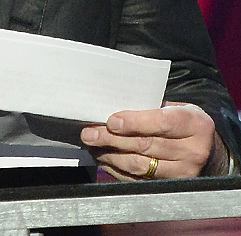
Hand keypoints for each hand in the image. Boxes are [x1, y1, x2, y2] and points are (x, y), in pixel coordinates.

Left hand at [80, 102, 224, 178]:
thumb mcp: (173, 107)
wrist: (204, 147)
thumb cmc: (181, 121)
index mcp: (195, 125)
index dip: (134, 122)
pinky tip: (104, 159)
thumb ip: (147, 108)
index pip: (162, 123)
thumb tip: (108, 109)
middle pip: (145, 145)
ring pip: (139, 165)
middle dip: (112, 139)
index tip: (111, 122)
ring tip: (93, 145)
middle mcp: (193, 151)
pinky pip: (138, 179)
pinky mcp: (171, 186)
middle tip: (89, 133)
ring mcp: (183, 172)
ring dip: (110, 155)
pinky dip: (116, 169)